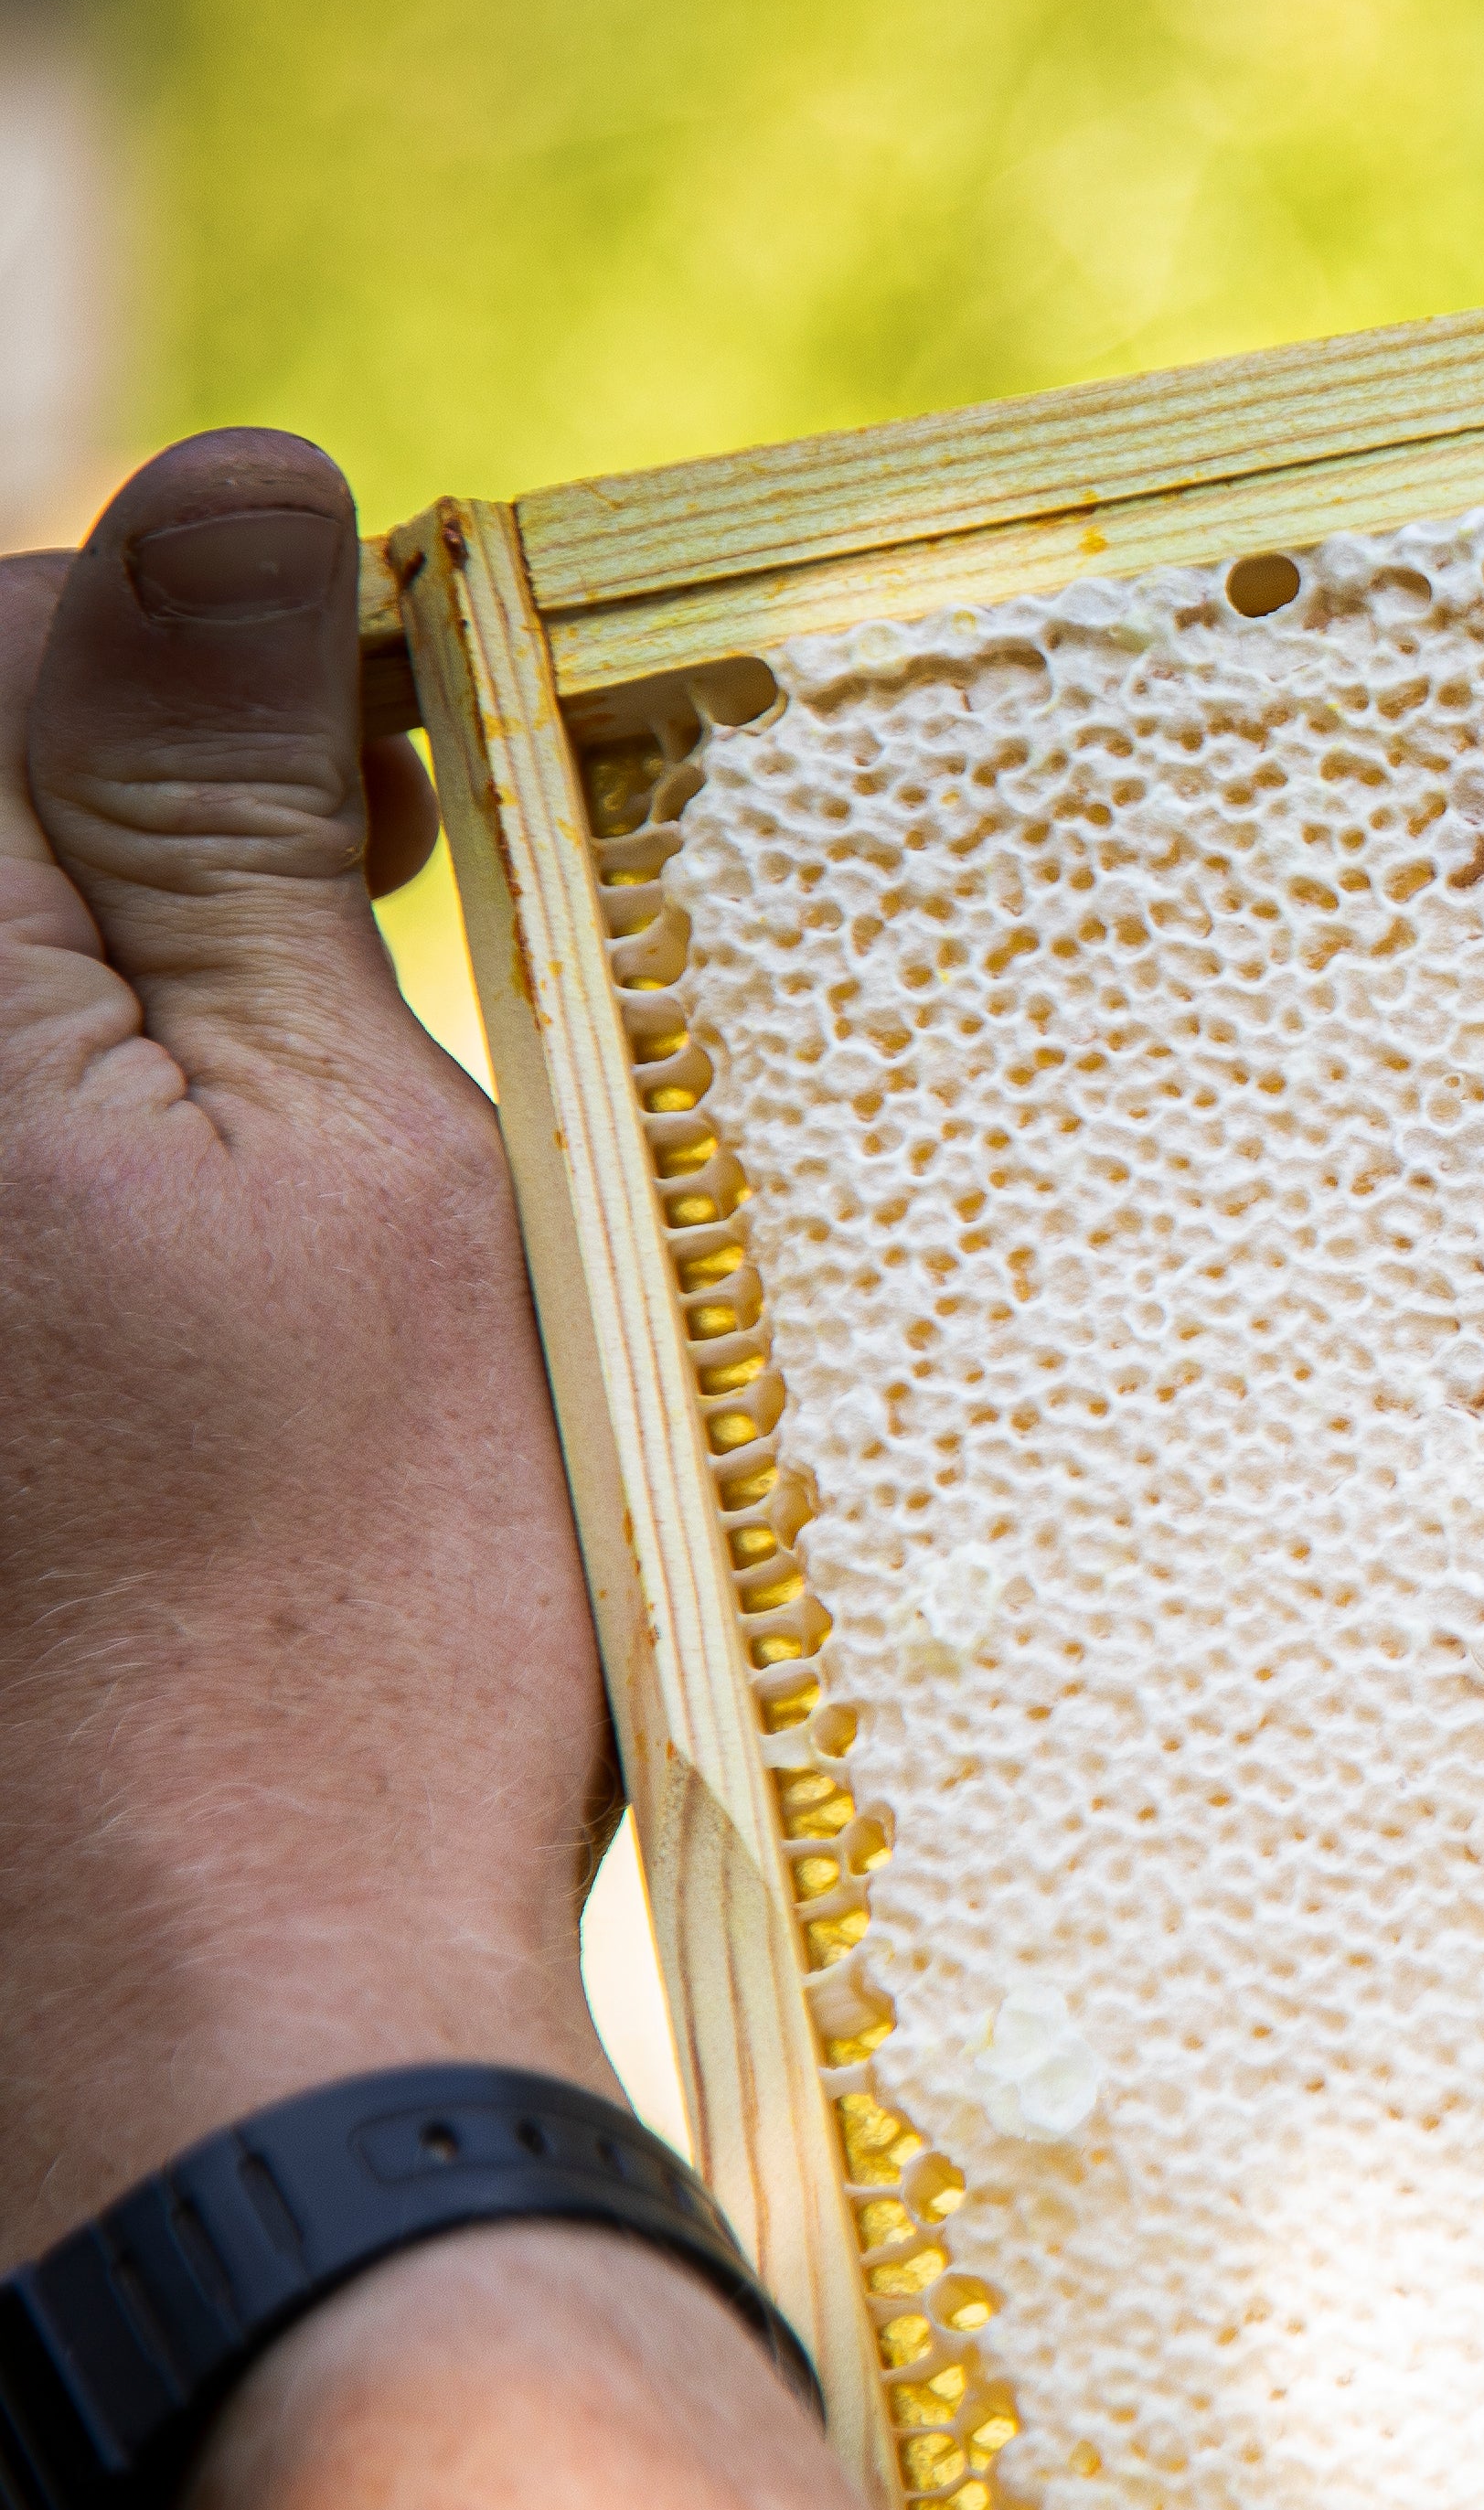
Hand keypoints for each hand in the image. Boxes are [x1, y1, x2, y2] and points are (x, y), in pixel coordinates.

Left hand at [0, 426, 616, 2259]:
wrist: (205, 2030)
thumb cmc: (337, 1608)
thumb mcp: (351, 1145)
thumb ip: (223, 805)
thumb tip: (230, 480)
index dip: (214, 648)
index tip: (417, 761)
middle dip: (144, 810)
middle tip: (391, 905)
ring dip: (118, 996)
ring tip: (298, 1108)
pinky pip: (8, 1184)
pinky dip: (86, 1164)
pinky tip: (206, 1274)